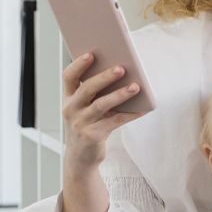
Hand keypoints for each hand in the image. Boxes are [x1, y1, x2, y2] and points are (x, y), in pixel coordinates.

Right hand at [62, 52, 145, 169]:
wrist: (81, 157)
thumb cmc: (88, 125)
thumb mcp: (86, 108)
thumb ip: (96, 93)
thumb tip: (121, 72)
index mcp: (69, 98)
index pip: (69, 77)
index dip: (79, 65)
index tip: (92, 54)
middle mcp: (71, 109)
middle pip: (87, 88)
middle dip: (105, 77)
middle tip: (122, 68)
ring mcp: (80, 123)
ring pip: (101, 105)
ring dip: (120, 94)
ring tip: (136, 86)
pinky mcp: (92, 136)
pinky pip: (115, 121)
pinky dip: (130, 114)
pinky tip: (142, 109)